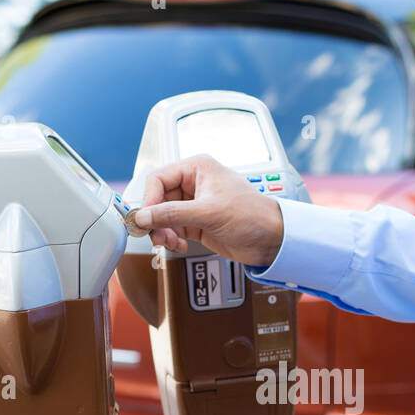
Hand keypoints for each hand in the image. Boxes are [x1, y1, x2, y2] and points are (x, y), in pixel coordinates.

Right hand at [131, 155, 284, 265]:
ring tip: (169, 243)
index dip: (148, 200)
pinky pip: (173, 229)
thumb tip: (142, 216)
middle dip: (155, 220)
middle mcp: (193, 183)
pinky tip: (179, 246)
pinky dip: (172, 239)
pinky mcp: (197, 223)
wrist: (272, 239)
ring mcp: (194, 204)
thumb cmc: (252, 215)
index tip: (144, 219)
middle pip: (158, 200)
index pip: (158, 179)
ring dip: (162, 232)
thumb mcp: (208, 213)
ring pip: (163, 217)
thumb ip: (172, 214)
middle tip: (156, 237)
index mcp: (197, 168)